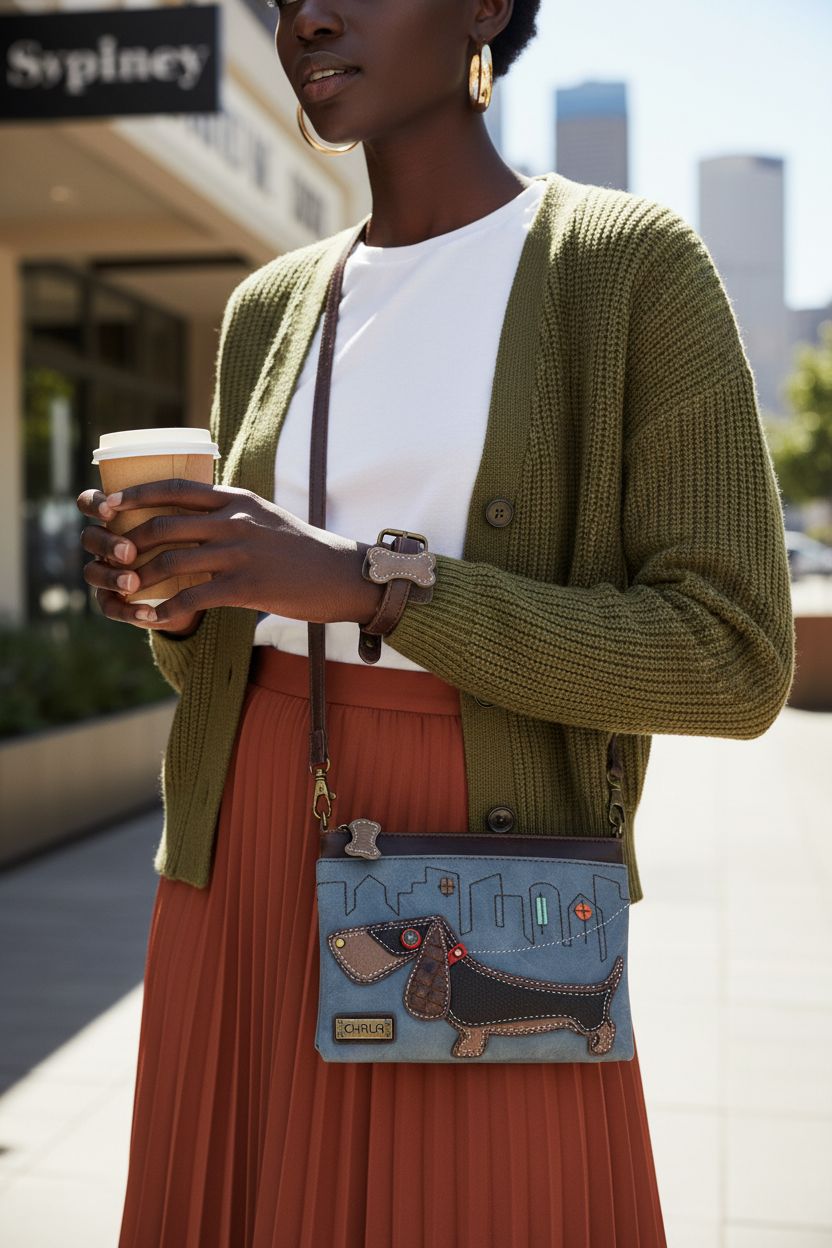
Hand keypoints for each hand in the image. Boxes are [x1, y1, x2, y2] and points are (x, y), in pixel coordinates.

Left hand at [76, 479, 382, 632]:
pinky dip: (167, 610)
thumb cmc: (302, 550)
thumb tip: (195, 514)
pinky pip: (194, 598)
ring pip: (172, 563)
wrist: (341, 575)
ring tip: (125, 593)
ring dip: (141, 580)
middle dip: (128, 543)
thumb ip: (232, 512)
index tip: (106, 506)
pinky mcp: (248, 587)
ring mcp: (241, 554)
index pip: (174, 488)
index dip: (134, 496)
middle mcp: (235, 521)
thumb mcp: (266, 517)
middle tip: (110, 559)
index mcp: (236, 500)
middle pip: (164, 526)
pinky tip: (154, 619)